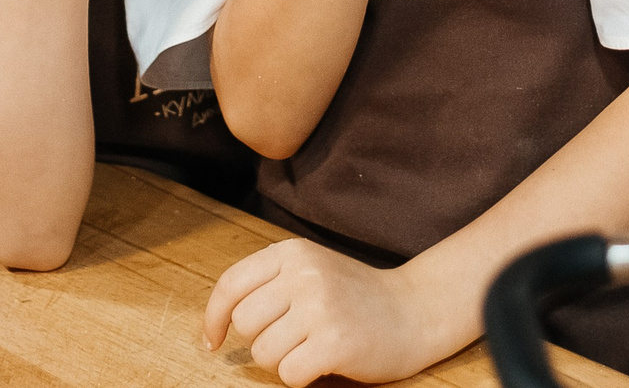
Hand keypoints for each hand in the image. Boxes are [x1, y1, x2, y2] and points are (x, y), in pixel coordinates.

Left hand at [202, 238, 464, 385]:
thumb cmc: (355, 298)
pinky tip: (323, 363)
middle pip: (246, 323)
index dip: (214, 317)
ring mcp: (320, 306)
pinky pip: (288, 374)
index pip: (231, 285)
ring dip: (283, 361)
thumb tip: (218, 320)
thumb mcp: (311, 271)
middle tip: (293, 340)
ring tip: (312, 348)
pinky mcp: (335, 341)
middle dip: (262, 340)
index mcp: (292, 252)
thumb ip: (269, 284)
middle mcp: (304, 273)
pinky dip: (301, 378)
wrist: (414, 311)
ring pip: (263, 352)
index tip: (213, 341)